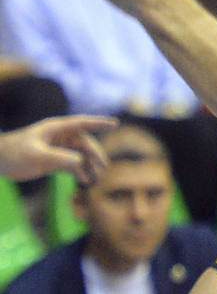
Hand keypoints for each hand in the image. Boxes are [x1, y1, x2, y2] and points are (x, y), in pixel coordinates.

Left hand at [0, 115, 114, 183]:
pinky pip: (70, 163)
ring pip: (78, 154)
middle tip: (104, 168)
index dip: (99, 123)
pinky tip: (83, 180)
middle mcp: (59, 136)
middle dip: (95, 153)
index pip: (82, 123)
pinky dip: (78, 170)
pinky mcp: (51, 160)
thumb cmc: (15, 153)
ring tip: (96, 178)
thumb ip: (60, 159)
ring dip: (88, 164)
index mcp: (57, 128)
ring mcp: (56, 148)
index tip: (115, 124)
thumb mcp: (38, 156)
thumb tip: (81, 162)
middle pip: (83, 142)